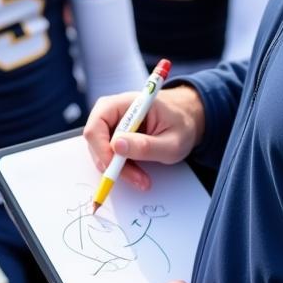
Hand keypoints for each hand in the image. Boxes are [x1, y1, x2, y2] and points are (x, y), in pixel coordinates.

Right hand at [84, 85, 205, 190]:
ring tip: (143, 179)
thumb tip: (116, 146)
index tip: (116, 168)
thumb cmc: (181, 125)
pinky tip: (138, 174)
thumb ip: (146, 146)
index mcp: (125, 103)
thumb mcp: (172, 142)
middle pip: (95, 139)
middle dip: (112, 164)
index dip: (101, 148)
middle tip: (137, 179)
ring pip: (101, 150)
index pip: (97, 124)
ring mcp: (112, 123)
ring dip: (118, 169)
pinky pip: (108, 154)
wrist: (187, 121)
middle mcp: (112, 110)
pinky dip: (121, 168)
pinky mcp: (114, 135)